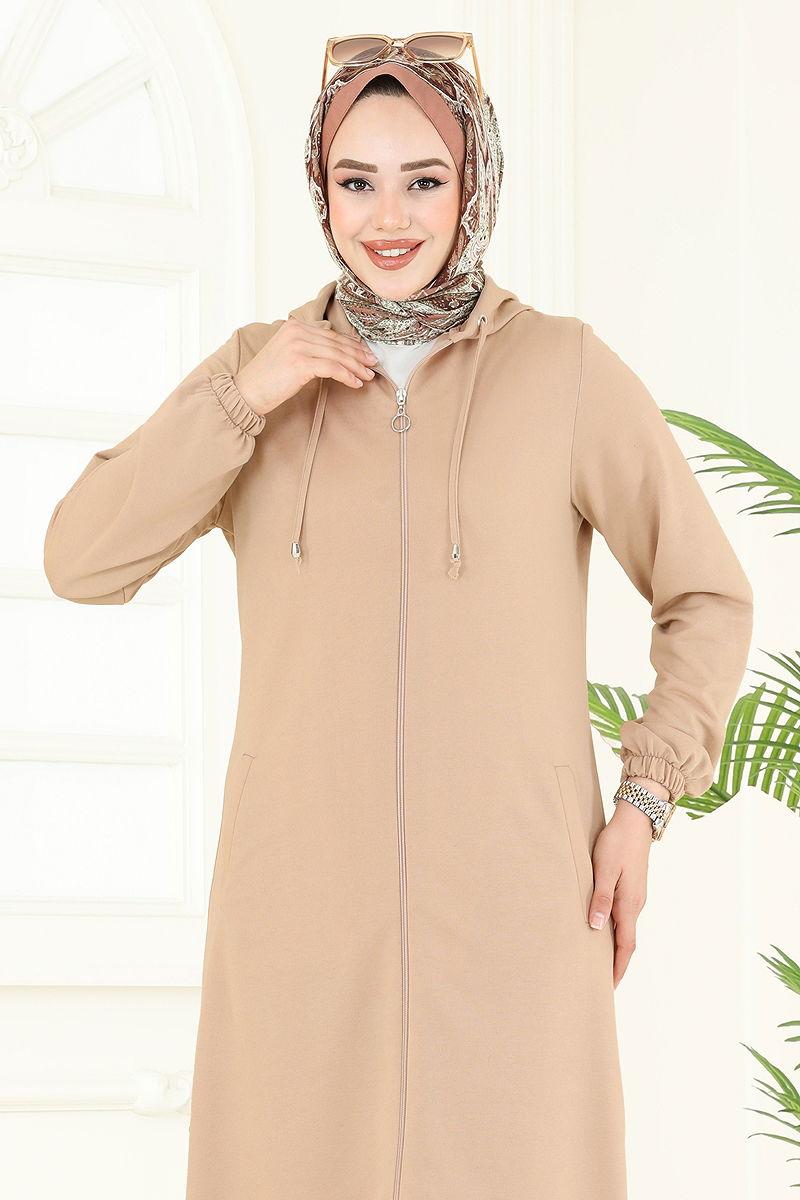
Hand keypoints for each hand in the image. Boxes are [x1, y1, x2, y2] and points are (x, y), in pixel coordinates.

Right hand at [232, 316, 378, 416]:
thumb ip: (307, 348)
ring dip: (356, 367)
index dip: (351, 345)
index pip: (330, 335)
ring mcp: (298, 346)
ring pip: (337, 355)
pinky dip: (347, 376)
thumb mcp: (287, 354)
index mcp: (294, 326)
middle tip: (372, 365)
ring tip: (367, 376)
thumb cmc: (267, 379)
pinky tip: (355, 383)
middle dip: (358, 355)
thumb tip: (335, 353)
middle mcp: (297, 332)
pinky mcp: (300, 363)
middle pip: (336, 343)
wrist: (246, 392)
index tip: (365, 354)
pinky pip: (332, 368)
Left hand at [587, 776, 667, 988]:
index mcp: (629, 903)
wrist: (636, 819)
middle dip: (617, 963)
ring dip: (616, 947)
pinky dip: (616, 930)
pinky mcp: (632, 887)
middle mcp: (635, 903)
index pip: (626, 945)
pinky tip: (603, 929)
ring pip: (626, 929)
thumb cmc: (617, 842)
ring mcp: (635, 895)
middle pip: (627, 941)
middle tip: (603, 982)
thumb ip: (600, 898)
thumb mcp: (604, 869)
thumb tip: (595, 928)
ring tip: (600, 961)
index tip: (610, 987)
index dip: (617, 967)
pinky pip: (624, 916)